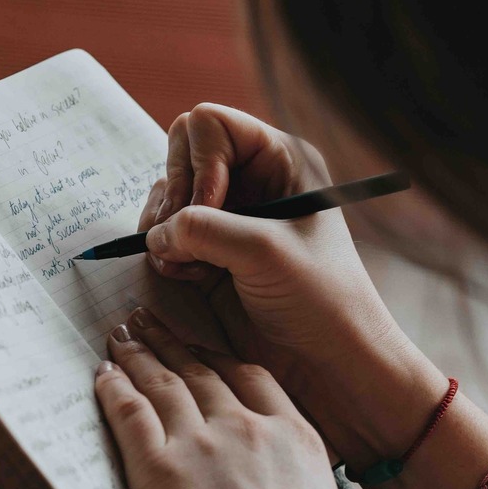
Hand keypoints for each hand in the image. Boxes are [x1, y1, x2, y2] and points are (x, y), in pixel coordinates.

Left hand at [95, 307, 352, 488]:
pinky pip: (130, 412)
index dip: (214, 353)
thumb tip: (263, 455)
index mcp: (290, 431)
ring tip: (122, 337)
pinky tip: (104, 373)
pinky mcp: (161, 468)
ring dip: (137, 354)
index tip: (196, 343)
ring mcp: (201, 443)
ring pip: (162, 382)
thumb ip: (288, 458)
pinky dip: (113, 388)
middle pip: (198, 370)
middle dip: (168, 342)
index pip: (247, 374)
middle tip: (146, 321)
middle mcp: (244, 425)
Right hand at [138, 104, 446, 469]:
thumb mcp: (262, 252)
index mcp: (279, 158)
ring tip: (190, 264)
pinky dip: (165, 252)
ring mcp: (227, 213)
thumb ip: (202, 228)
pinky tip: (191, 277)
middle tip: (183, 235)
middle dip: (175, 194)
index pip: (210, 124)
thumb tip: (155, 233)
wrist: (332, 364)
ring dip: (166, 228)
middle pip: (180, 152)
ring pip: (167, 194)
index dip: (200, 162)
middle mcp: (251, 178)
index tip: (211, 207)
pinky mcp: (209, 248)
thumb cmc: (321, 300)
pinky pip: (164, 231)